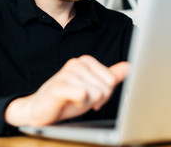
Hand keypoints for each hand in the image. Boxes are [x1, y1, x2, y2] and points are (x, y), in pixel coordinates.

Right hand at [5, 55, 128, 126]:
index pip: (112, 80)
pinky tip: (70, 102)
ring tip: (73, 100)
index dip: (105, 93)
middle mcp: (77, 63)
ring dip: (86, 103)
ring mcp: (68, 73)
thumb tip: (128, 66)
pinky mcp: (59, 85)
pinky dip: (80, 104)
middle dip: (97, 99)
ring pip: (96, 93)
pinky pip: (84, 95)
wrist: (41, 109)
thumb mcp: (93, 86)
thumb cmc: (68, 98)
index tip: (92, 95)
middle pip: (106, 87)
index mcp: (86, 61)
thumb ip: (110, 76)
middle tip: (81, 99)